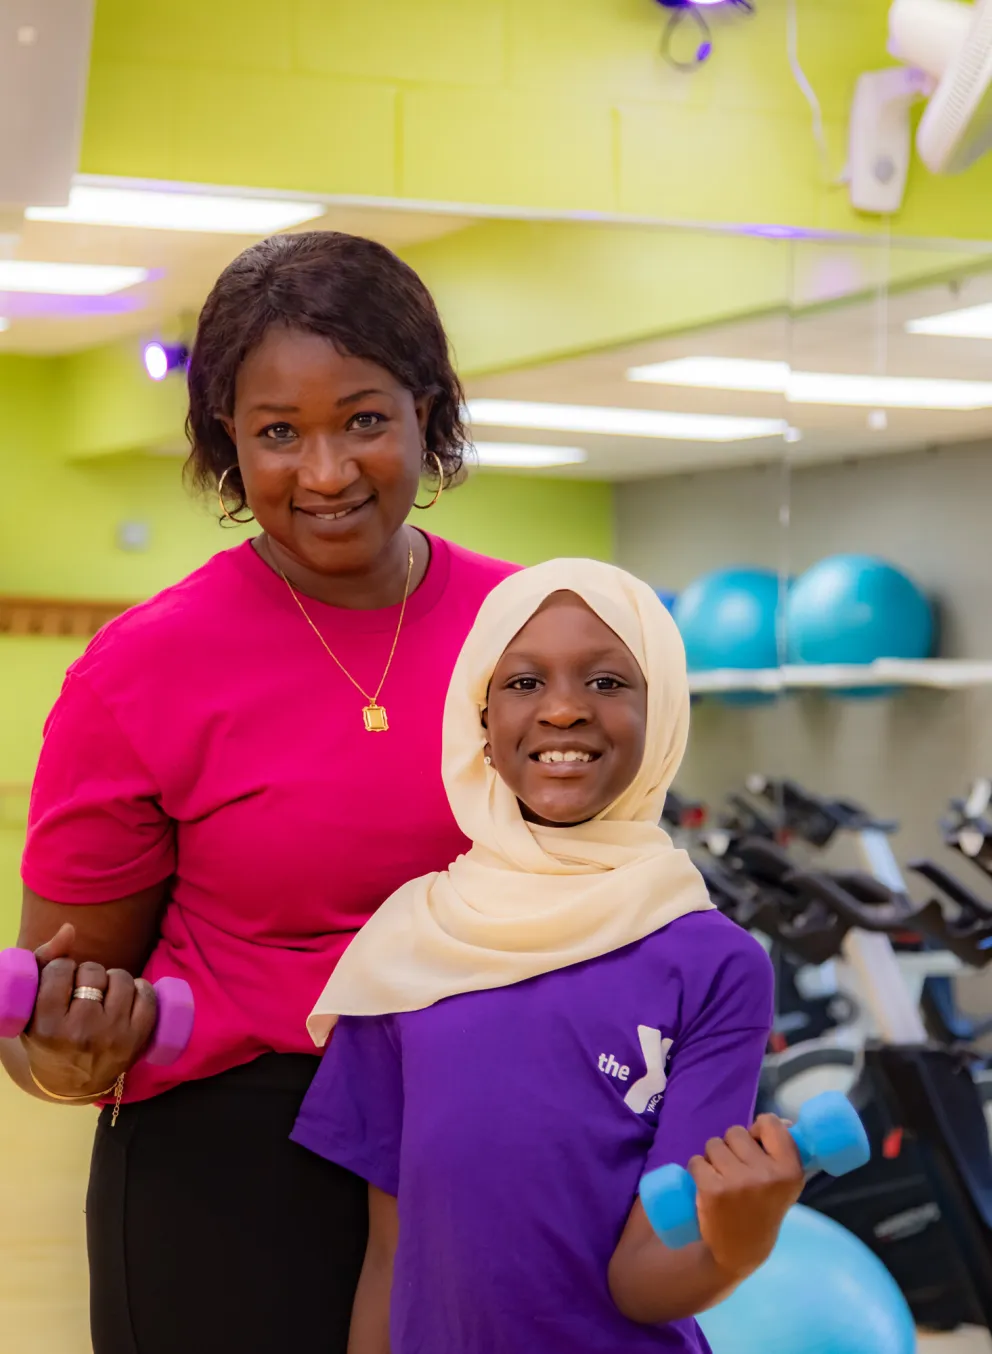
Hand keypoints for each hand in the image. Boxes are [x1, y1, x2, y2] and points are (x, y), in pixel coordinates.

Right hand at [21, 923, 158, 1098]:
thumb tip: (70, 928)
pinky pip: (147, 994)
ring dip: (113, 979)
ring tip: (104, 993)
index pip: (60, 969)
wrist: (73, 1083)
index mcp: (47, 1026)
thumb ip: (44, 961)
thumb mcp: (32, 1006)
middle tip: (83, 989)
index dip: (62, 968)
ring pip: (121, 978)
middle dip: (88, 973)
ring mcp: (112, 1036)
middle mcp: (81, 1032)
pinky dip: (140, 988)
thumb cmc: (48, 1035)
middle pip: (92, 971)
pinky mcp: (137, 1039)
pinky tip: (128, 995)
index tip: (61, 981)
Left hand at [689, 1114, 804, 1279]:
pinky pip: (696, 1161)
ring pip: (713, 1144)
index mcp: (790, 1171)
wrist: (740, 1252)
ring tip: (722, 1179)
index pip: (770, 1123)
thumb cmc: (762, 1211)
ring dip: (713, 1158)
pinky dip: (697, 1170)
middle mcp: (766, 1175)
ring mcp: (738, 1182)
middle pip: (736, 1132)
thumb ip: (782, 1152)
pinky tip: (706, 1186)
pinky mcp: (712, 1190)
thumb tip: (781, 1120)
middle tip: (736, 1171)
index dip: (758, 1130)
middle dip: (731, 1146)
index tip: (756, 1146)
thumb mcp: (784, 1185)